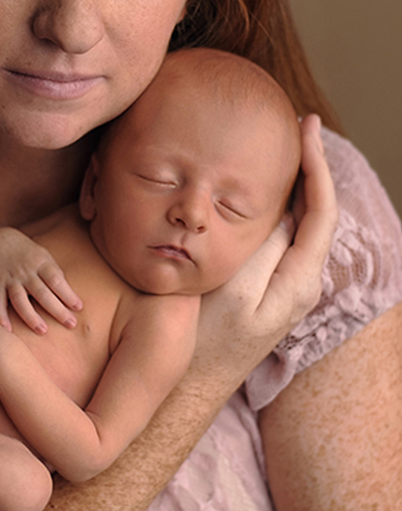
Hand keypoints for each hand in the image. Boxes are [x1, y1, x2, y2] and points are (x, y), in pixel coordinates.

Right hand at [0, 227, 82, 332]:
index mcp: (41, 264)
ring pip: (20, 300)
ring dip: (31, 316)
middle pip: (42, 293)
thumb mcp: (45, 256)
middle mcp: (26, 272)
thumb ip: (55, 274)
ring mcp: (10, 279)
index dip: (68, 294)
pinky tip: (6, 330)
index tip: (79, 307)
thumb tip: (69, 295)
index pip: (56, 280)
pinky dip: (0, 316)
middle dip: (57, 310)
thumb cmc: (29, 253)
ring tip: (42, 331)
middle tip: (71, 324)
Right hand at [196, 115, 337, 371]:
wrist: (187, 386)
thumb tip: (283, 206)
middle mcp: (301, 282)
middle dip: (309, 167)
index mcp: (300, 280)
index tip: (305, 125)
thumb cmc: (203, 338)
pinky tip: (253, 191)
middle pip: (316, 211)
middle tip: (292, 126)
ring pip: (299, 222)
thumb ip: (263, 246)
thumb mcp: (232, 288)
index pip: (322, 209)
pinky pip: (279, 236)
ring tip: (278, 147)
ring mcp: (284, 286)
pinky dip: (273, 205)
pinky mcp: (265, 288)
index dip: (317, 164)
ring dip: (292, 184)